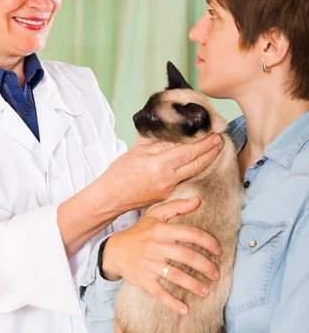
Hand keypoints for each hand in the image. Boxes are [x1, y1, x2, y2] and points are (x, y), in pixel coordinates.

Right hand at [98, 134, 222, 213]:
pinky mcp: (167, 196)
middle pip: (197, 164)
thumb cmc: (119, 173)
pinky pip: (185, 181)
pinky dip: (194, 170)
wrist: (111, 197)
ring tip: (213, 150)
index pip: (189, 152)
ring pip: (194, 173)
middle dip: (212, 152)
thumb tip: (176, 138)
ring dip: (206, 161)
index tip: (215, 135)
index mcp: (160, 165)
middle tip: (221, 140)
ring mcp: (169, 189)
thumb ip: (159, 145)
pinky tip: (197, 163)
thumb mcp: (138, 152)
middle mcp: (168, 178)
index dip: (205, 144)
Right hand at [102, 198, 221, 314]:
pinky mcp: (143, 280)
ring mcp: (149, 264)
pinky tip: (185, 309)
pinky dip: (172, 303)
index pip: (190, 234)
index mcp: (160, 229)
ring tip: (206, 291)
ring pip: (176, 276)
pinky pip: (159, 293)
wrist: (114, 251)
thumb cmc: (139, 232)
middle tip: (216, 274)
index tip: (219, 251)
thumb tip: (198, 199)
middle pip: (186, 256)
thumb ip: (177, 206)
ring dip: (194, 285)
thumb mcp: (155, 215)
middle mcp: (155, 246)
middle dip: (206, 266)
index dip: (208, 242)